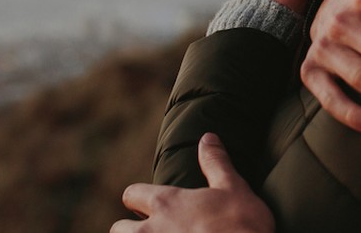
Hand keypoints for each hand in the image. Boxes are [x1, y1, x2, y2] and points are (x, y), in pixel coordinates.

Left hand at [112, 133, 273, 232]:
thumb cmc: (243, 225)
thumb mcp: (233, 187)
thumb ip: (215, 162)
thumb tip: (208, 138)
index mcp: (167, 203)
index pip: (132, 193)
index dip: (138, 198)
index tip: (149, 204)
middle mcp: (151, 230)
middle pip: (118, 229)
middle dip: (130, 229)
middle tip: (152, 230)